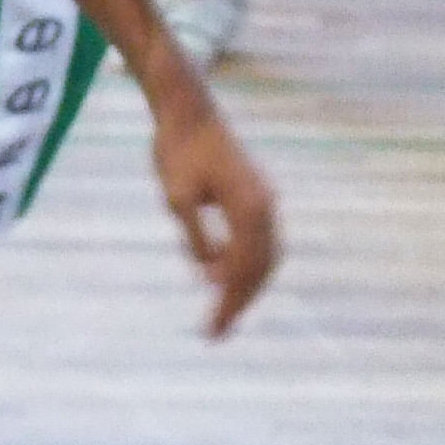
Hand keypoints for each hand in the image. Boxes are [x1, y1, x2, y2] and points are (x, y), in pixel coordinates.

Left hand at [149, 101, 279, 338]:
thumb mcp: (178, 199)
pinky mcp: (255, 194)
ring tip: (223, 314)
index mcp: (250, 208)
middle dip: (240, 303)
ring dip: (245, 286)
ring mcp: (264, 199)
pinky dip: (246, 265)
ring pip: (264, 257)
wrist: (187, 110)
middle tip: (216, 333)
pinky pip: (258, 241)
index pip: (243, 269)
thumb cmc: (178, 150)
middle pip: (260, 268)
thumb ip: (196, 239)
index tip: (212, 329)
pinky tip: (223, 278)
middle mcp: (265, 206)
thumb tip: (210, 275)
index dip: (228, 303)